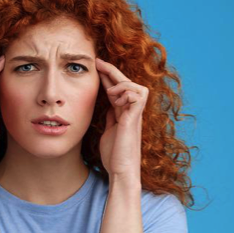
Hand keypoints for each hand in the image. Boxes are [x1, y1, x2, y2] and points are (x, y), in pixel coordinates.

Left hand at [95, 57, 147, 181]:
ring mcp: (135, 115)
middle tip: (98, 61)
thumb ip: (110, 118)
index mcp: (124, 113)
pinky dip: (126, 93)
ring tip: (109, 93)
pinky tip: (116, 100)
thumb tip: (108, 107)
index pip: (118, 89)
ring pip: (136, 87)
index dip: (108, 77)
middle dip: (112, 71)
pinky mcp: (135, 119)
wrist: (121, 171)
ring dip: (121, 84)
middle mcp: (132, 112)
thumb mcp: (109, 131)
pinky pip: (137, 96)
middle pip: (126, 83)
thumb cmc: (115, 155)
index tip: (96, 67)